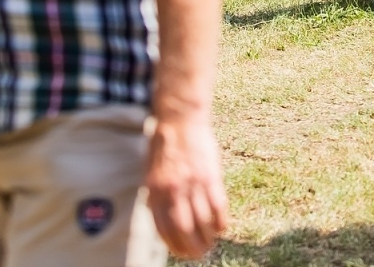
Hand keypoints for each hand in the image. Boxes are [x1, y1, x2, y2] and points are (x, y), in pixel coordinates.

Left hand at [146, 115, 228, 259]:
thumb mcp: (151, 173)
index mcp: (155, 192)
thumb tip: (162, 219)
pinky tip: (222, 227)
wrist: (180, 120)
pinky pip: (218, 207)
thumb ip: (156, 196)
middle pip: (183, 230)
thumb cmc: (165, 146)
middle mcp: (172, 191)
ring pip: (202, 221)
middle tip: (199, 253)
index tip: (182, 252)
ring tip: (211, 243)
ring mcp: (192, 184)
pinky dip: (220, 221)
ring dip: (208, 237)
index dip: (174, 245)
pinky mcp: (210, 176)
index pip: (163, 229)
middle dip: (192, 247)